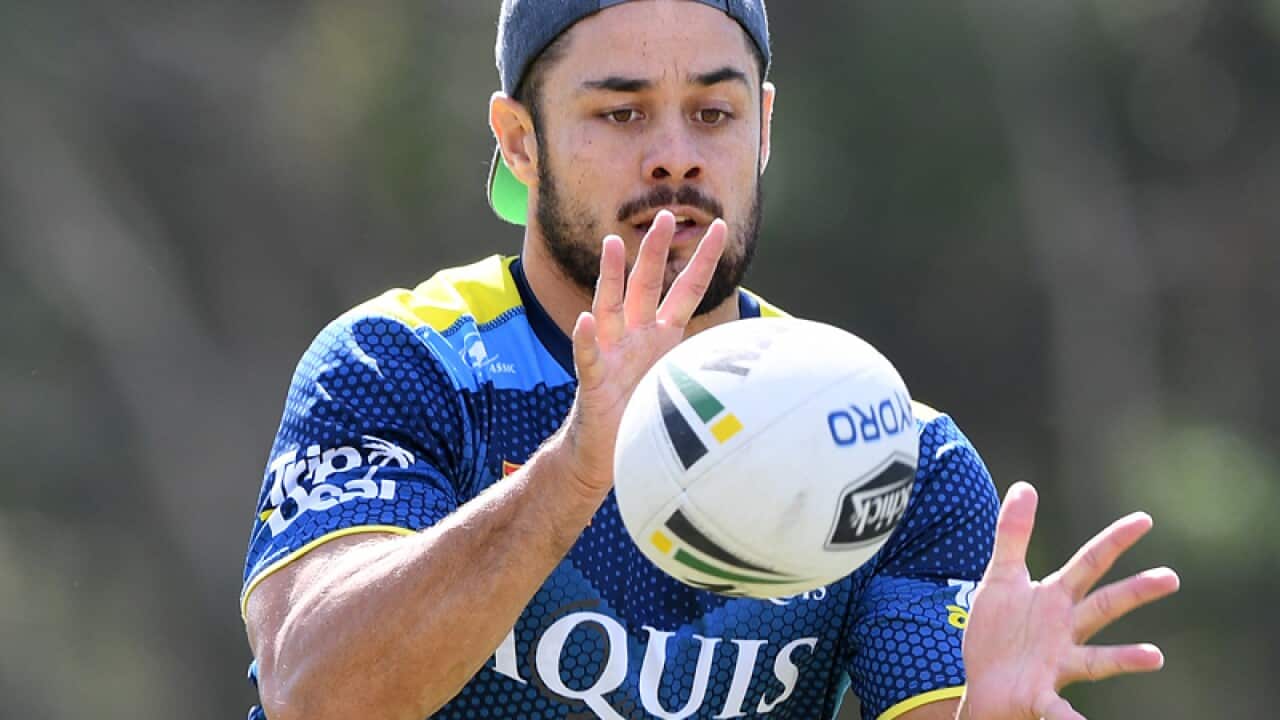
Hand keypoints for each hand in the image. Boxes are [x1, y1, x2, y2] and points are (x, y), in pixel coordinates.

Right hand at [561, 210, 726, 495]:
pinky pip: (590, 356)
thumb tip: (754, 356)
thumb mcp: (679, 383)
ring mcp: (613, 355)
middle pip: (646, 285)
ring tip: (613, 244)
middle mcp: (635, 336)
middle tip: (665, 215)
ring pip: (611, 307)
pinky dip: (588, 339)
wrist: (606, 452)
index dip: (702, 259)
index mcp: (661, 335)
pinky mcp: (594, 381)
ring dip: (611, 276)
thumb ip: (704, 365)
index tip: (721, 226)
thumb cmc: (643, 415)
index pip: (686, 290)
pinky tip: (586, 320)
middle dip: (656, 250)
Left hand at [959, 482, 1180, 719]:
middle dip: (1135, 592)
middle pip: (1104, 606)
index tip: (1144, 519)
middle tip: (1170, 577)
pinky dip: (1072, 719)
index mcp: (1056, 599)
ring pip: (1097, 661)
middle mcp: (1066, 630)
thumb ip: (1012, 534)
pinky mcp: (1041, 695)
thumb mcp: (1001, 578)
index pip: (1090, 563)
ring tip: (1154, 657)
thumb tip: (1025, 486)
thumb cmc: (999, 630)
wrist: (982, 681)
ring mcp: (1058, 664)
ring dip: (1125, 659)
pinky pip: (1059, 710)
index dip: (1114, 541)